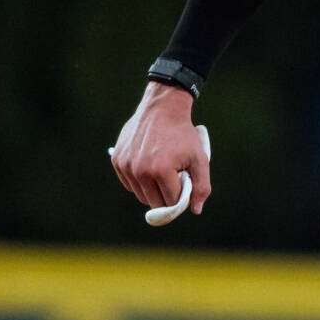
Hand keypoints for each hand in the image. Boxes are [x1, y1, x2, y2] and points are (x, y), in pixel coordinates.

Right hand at [110, 81, 211, 216]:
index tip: (185, 182)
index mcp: (160, 170)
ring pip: (141, 196)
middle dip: (167, 195)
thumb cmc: (183, 135)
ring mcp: (126, 165)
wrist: (162, 109)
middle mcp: (140, 170)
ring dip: (153, 190)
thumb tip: (195, 210)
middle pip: (154, 203)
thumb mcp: (200, 159)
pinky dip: (140, 182)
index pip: (172, 201)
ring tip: (162, 171)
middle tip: (174, 178)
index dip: (181, 195)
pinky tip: (149, 168)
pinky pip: (129, 184)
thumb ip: (202, 187)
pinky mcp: (117, 160)